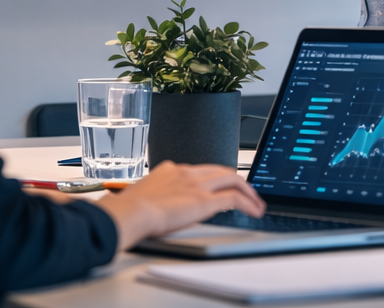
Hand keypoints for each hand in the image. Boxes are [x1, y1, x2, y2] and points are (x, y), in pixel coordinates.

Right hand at [98, 162, 264, 252]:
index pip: (201, 170)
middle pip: (221, 171)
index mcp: (171, 170)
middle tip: (246, 191)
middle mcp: (187, 173)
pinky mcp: (204, 200)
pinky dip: (248, 203)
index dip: (215, 177)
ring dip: (248, 191)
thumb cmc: (127, 210)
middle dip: (237, 181)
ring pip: (233, 180)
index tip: (220, 185)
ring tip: (256, 203)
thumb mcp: (143, 195)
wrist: (129, 213)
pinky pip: (234, 198)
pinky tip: (254, 211)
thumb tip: (155, 206)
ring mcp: (197, 185)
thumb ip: (155, 196)